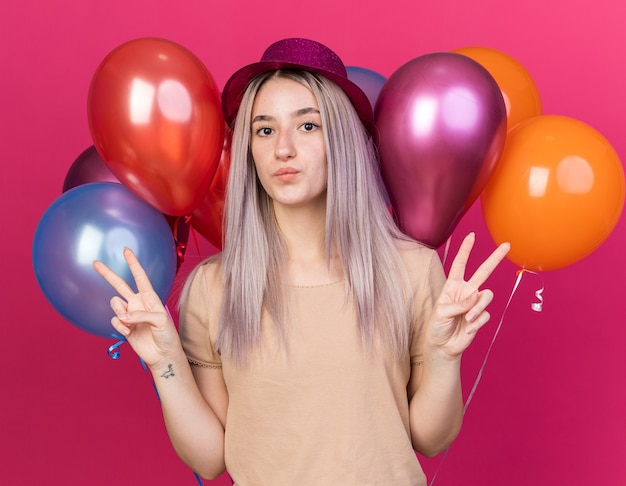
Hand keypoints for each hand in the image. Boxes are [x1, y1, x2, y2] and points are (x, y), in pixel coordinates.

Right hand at [93, 248, 181, 367]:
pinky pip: (115, 321)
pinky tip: (129, 333)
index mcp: (150, 297)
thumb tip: (122, 315)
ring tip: (131, 324)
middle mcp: (138, 303)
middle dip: (108, 274)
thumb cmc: (167, 336)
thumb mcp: (160, 321)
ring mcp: (130, 314)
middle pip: (120, 285)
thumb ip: (141, 315)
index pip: (140, 277)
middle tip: (95, 263)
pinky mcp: (124, 326)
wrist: (162, 355)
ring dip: (120, 313)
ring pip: (115, 305)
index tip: (126, 250)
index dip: (133, 263)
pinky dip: (120, 326)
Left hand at [426, 233, 509, 359]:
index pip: (460, 264)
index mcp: (453, 286)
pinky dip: (477, 323)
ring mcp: (474, 304)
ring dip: (477, 309)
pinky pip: (485, 315)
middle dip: (495, 258)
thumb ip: (458, 304)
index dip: (465, 250)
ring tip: (467, 320)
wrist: (442, 346)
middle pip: (483, 271)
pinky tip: (467, 329)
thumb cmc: (436, 327)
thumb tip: (476, 297)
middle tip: (507, 245)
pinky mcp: (480, 316)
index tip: (471, 236)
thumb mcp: (441, 313)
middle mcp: (466, 291)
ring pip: (486, 297)